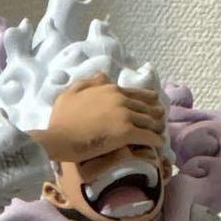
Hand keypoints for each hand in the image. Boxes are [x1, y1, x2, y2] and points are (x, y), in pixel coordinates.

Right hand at [27, 73, 165, 163]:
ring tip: (161, 133)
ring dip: (157, 128)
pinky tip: (159, 144)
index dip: (147, 99)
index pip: (135, 93)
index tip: (155, 102)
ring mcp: (125, 115)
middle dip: (155, 114)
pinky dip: (156, 140)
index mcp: (109, 89)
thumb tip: (104, 76)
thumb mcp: (71, 93)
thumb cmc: (61, 118)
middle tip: (162, 120)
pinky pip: (148, 136)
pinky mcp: (127, 133)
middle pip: (145, 107)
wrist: (59, 138)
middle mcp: (120, 99)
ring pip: (150, 121)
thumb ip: (88, 83)